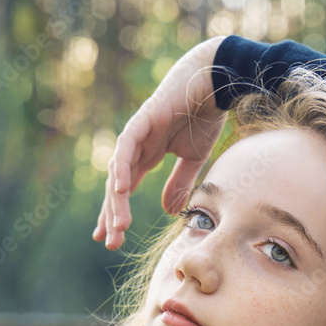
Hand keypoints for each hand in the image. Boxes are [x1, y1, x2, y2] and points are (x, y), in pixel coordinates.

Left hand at [92, 36, 227, 250]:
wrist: (215, 83)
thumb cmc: (206, 116)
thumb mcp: (194, 160)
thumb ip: (179, 184)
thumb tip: (168, 211)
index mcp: (147, 156)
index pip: (125, 190)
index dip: (116, 214)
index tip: (111, 239)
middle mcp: (137, 148)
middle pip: (117, 187)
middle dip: (112, 216)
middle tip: (110, 242)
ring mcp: (137, 134)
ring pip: (118, 173)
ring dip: (116, 202)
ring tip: (116, 227)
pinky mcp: (142, 121)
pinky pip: (126, 149)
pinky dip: (121, 169)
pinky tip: (119, 191)